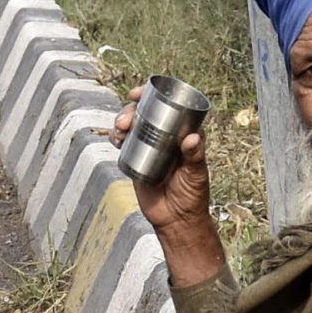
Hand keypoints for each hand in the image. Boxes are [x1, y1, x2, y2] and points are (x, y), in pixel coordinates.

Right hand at [112, 87, 226, 290]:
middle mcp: (165, 137)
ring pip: (133, 126)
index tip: (140, 93)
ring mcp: (150, 147)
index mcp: (183, 134)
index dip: (154, 96)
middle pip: (146, 114)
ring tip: (120, 128)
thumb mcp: (196, 174)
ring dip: (122, 120)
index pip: (169, 108)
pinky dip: (117, 137)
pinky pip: (124, 144)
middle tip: (126, 119)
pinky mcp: (136, 160)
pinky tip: (115, 137)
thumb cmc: (193, 196)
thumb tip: (192, 137)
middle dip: (132, 110)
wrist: (176, 219)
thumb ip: (195, 156)